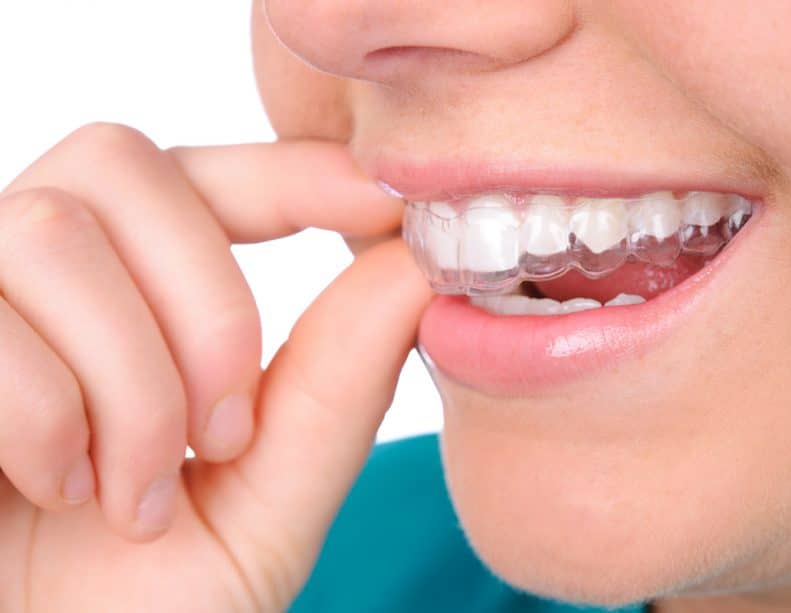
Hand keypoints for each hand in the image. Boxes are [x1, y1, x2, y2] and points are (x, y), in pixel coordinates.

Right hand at [0, 123, 431, 611]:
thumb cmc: (140, 601)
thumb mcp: (263, 500)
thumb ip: (337, 389)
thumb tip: (416, 269)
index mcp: (127, 287)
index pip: (208, 175)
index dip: (293, 171)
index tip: (383, 200)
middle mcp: (36, 268)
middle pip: (127, 168)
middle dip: (208, 306)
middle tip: (226, 436)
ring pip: (53, 236)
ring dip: (130, 384)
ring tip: (137, 499)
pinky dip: (45, 419)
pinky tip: (61, 491)